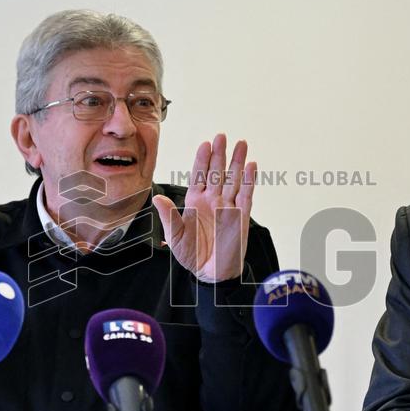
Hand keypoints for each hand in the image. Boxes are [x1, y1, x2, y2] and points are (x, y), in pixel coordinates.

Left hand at [153, 134, 255, 282]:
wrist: (210, 274)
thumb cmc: (192, 256)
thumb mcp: (176, 237)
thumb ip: (169, 216)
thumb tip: (158, 197)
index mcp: (195, 202)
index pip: (199, 175)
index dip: (202, 159)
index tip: (205, 144)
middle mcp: (212, 200)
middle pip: (217, 172)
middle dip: (220, 154)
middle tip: (222, 136)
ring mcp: (228, 206)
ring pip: (234, 179)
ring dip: (237, 162)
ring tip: (241, 144)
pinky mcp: (241, 216)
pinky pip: (246, 195)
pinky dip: (249, 181)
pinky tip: (251, 166)